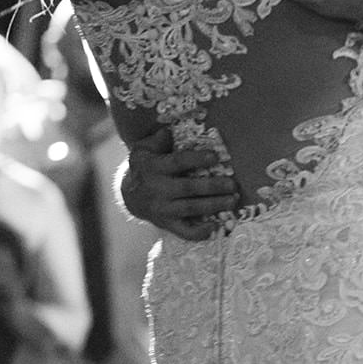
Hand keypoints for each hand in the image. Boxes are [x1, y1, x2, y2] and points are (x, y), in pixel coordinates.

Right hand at [122, 127, 238, 241]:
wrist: (129, 196)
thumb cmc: (144, 167)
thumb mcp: (144, 149)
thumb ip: (158, 140)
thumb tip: (168, 131)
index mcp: (153, 167)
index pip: (178, 162)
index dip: (197, 159)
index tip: (216, 157)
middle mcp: (157, 189)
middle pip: (189, 188)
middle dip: (213, 187)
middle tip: (233, 184)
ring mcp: (162, 209)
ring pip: (190, 208)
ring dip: (214, 205)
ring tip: (233, 201)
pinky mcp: (166, 224)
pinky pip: (183, 231)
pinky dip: (199, 232)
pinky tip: (215, 227)